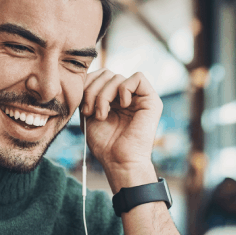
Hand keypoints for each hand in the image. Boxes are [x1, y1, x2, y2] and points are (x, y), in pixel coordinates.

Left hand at [80, 69, 161, 187]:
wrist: (119, 161)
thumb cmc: (104, 143)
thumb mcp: (88, 113)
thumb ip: (88, 92)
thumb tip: (85, 74)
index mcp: (113, 98)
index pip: (99, 75)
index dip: (87, 86)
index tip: (83, 109)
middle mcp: (127, 96)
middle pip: (106, 73)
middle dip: (93, 90)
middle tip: (90, 111)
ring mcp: (139, 97)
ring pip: (117, 76)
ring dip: (104, 95)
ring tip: (102, 114)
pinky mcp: (152, 100)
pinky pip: (138, 77)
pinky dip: (124, 89)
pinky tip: (121, 105)